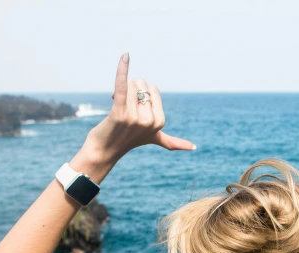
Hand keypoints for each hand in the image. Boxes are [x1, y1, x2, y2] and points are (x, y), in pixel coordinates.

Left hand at [73, 53, 194, 175]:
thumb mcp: (153, 138)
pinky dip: (122, 69)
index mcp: (160, 122)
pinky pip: (122, 86)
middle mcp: (149, 121)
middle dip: (132, 91)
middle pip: (142, 85)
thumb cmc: (127, 140)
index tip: (135, 109)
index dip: (141, 94)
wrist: (104, 150)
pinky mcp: (118, 113)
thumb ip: (172, 142)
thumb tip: (194, 147)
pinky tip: (126, 56)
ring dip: (121, 90)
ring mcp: (134, 118)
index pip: (153, 89)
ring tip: (116, 105)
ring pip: (130, 84)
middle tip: (124, 108)